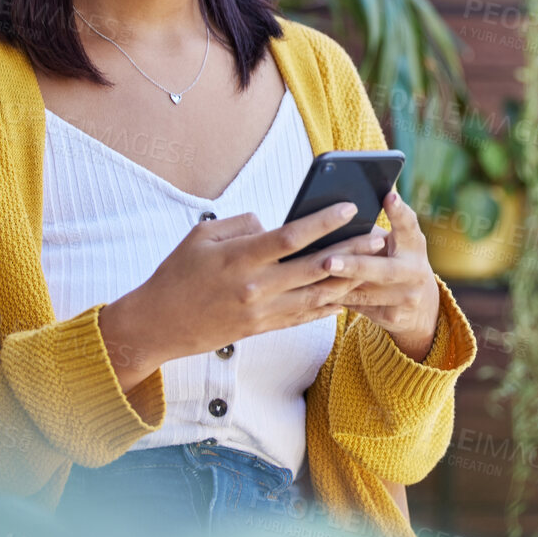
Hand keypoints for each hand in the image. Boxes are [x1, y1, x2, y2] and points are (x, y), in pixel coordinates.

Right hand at [97, 202, 389, 390]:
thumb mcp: (201, 236)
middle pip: (314, 266)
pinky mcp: (261, 328)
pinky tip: (348, 296)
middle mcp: (255, 287)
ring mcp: (261, 311)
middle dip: (351, 250)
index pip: (289, 236)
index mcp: (239, 258)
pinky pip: (303, 316)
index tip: (349, 208)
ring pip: (316, 295)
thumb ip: (242, 224)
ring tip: (374, 265)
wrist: (158, 324)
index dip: (322, 222)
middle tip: (379, 236)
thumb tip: (273, 222)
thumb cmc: (177, 273)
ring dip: (349, 279)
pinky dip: (328, 306)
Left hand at [317, 189, 440, 361]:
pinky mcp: (394, 317)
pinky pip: (359, 307)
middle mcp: (415, 270)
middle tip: (327, 261)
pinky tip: (313, 296)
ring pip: (365, 292)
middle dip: (354, 265)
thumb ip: (369, 234)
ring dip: (335, 286)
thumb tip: (329, 218)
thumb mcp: (392, 245)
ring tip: (309, 280)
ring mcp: (407, 297)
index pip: (408, 225)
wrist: (420, 305)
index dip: (399, 211)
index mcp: (414, 244)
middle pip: (382, 269)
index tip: (388, 196)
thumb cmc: (394, 260)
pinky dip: (335, 300)